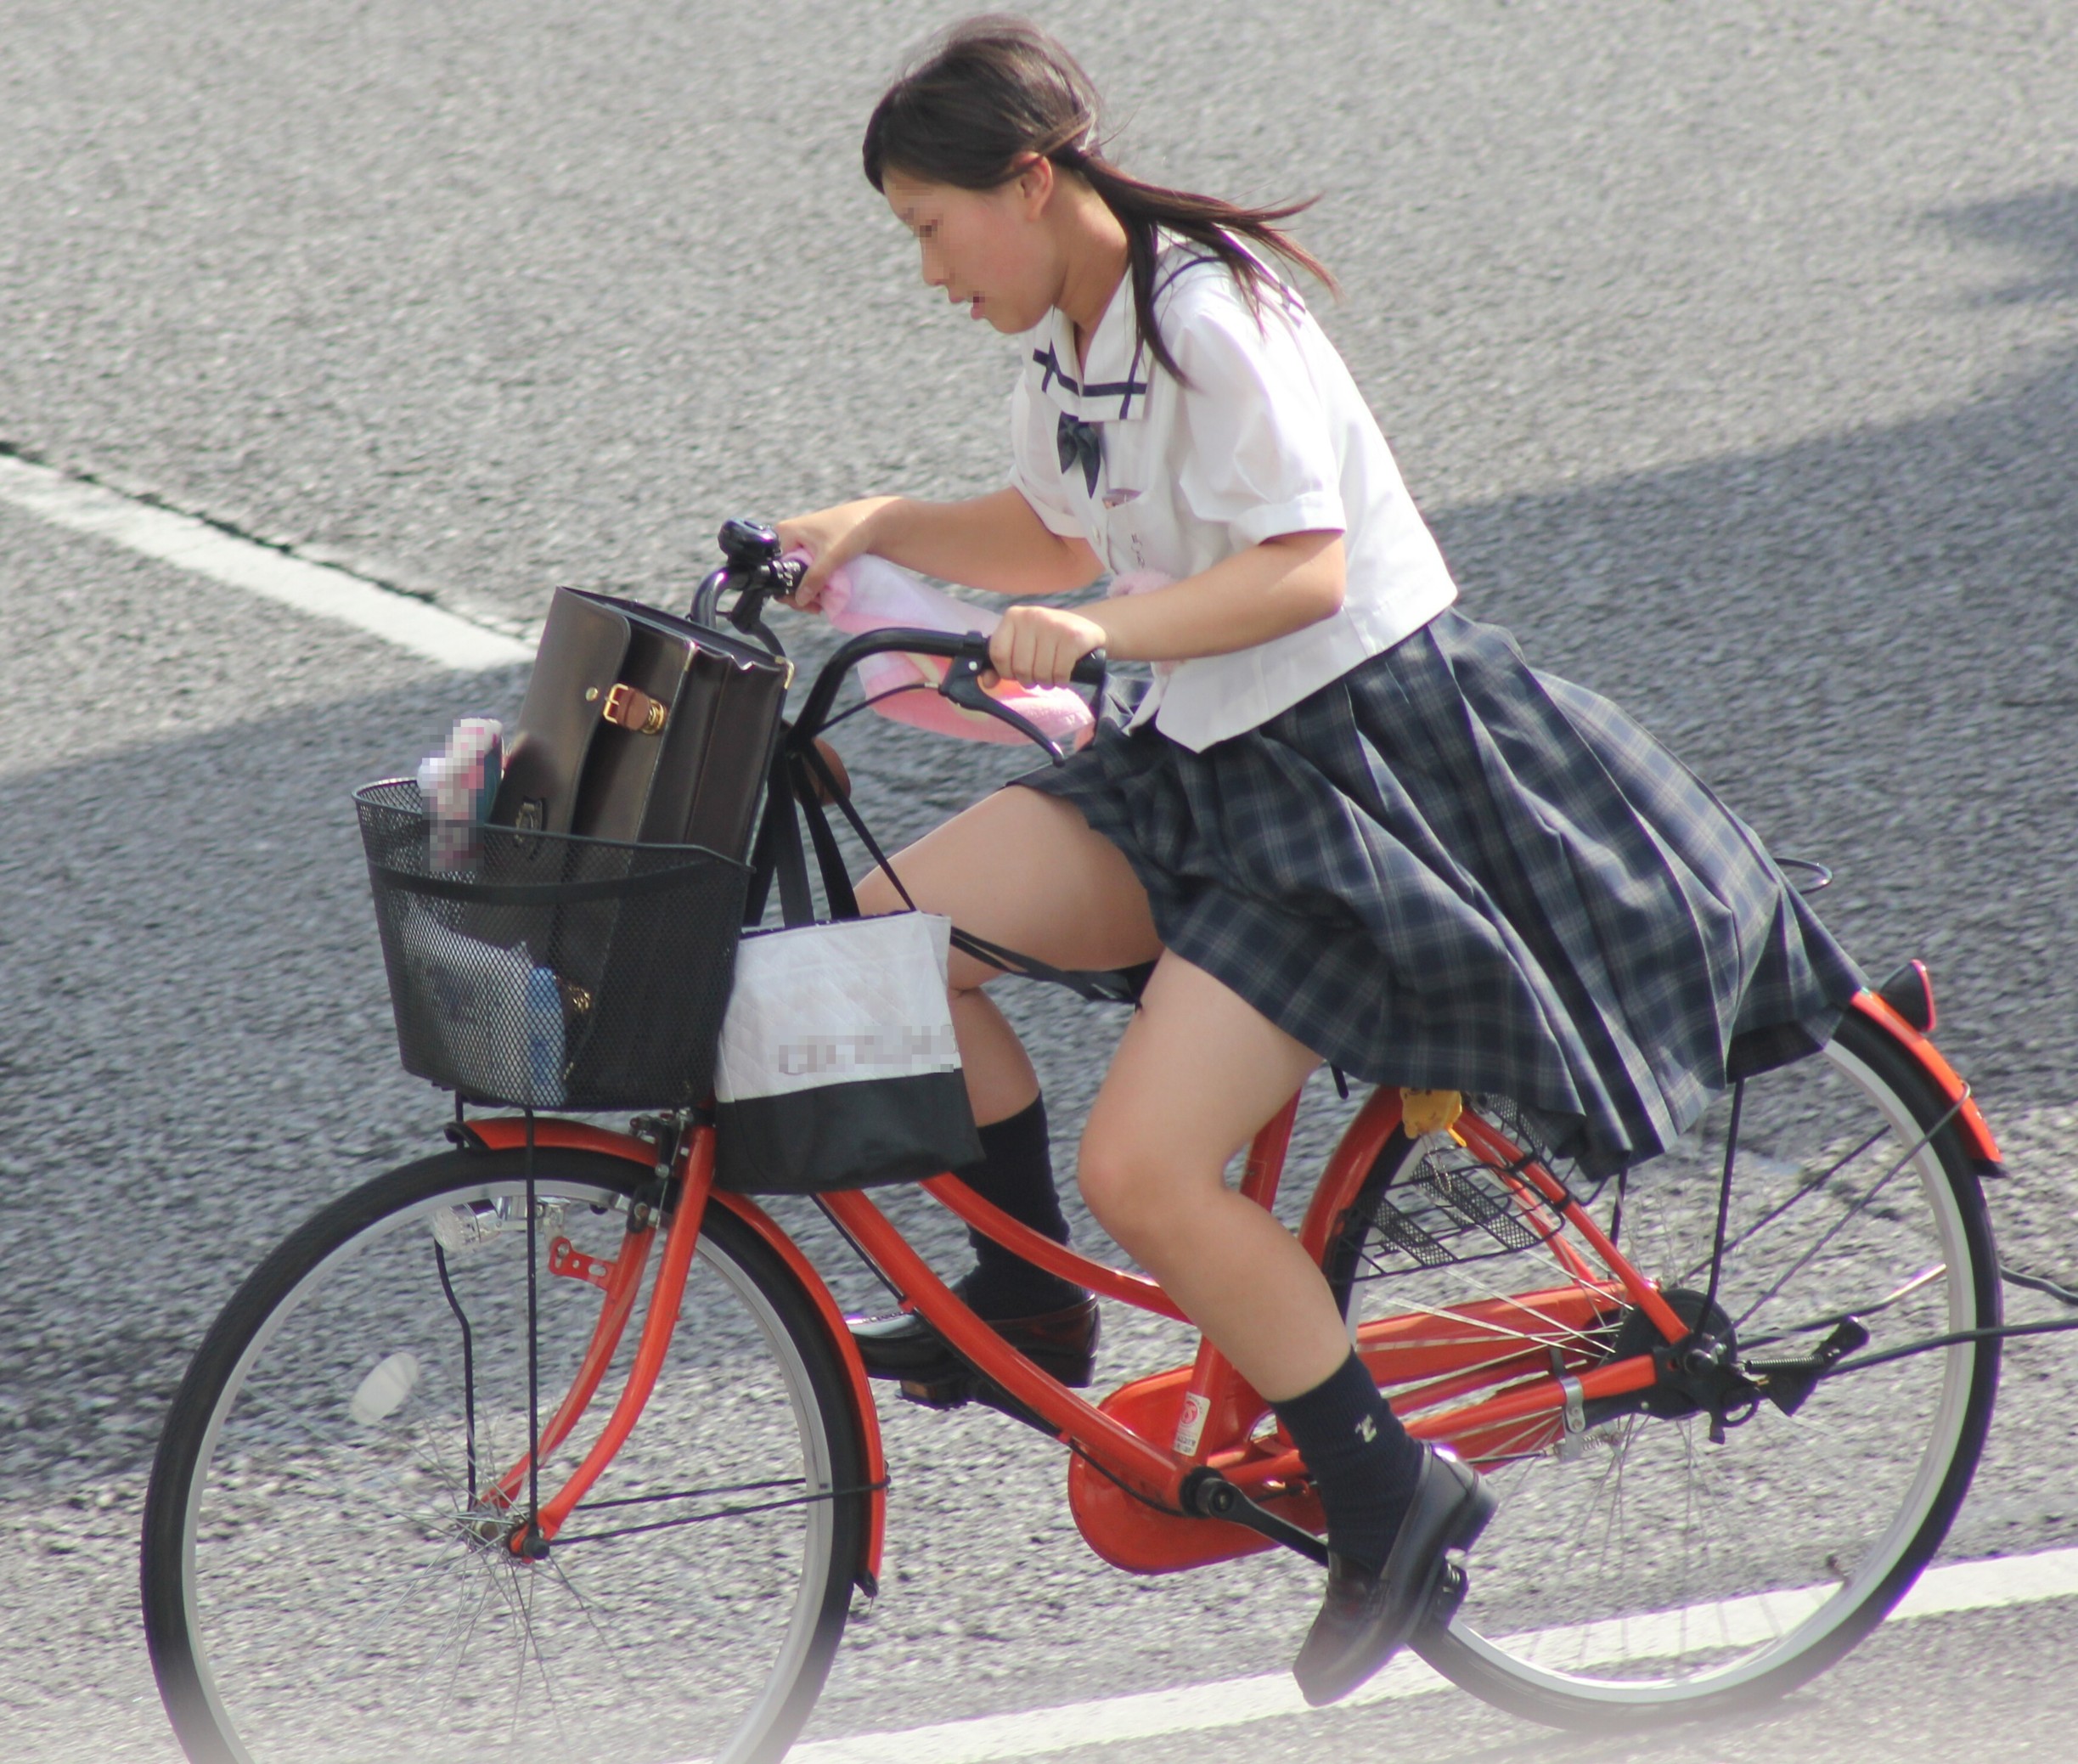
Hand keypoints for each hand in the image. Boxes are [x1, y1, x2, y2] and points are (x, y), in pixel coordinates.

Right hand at [773, 498, 897, 608]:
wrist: (874, 521)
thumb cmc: (851, 532)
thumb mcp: (831, 556)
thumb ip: (814, 578)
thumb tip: (800, 600)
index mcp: (784, 533)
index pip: (776, 569)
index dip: (787, 588)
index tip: (805, 603)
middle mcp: (788, 537)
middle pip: (785, 574)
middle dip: (798, 593)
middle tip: (816, 607)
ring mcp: (801, 544)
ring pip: (796, 575)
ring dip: (808, 592)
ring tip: (822, 604)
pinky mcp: (813, 550)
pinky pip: (807, 572)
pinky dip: (814, 584)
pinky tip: (824, 595)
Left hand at [987, 604, 1106, 687]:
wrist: (1086, 627)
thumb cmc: (1048, 639)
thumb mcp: (1022, 645)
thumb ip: (1000, 662)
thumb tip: (986, 682)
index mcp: (1013, 617)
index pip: (998, 654)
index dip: (1006, 672)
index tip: (1016, 674)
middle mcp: (1031, 616)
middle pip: (1020, 667)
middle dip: (1029, 680)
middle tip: (1037, 676)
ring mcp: (1053, 625)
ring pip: (1040, 672)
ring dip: (1046, 682)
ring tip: (1051, 676)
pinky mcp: (1073, 637)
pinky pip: (1060, 672)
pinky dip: (1061, 681)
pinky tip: (1063, 676)